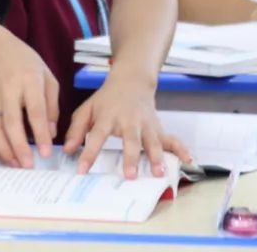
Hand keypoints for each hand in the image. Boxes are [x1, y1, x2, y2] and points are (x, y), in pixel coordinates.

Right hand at [0, 25, 59, 168]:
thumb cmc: (24, 62)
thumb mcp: (46, 75)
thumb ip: (51, 104)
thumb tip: (52, 132)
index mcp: (29, 80)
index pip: (35, 110)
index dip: (41, 132)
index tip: (47, 152)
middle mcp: (8, 91)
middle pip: (11, 122)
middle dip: (19, 146)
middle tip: (29, 166)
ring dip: (4, 149)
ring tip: (15, 165)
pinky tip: (2, 157)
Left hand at [63, 73, 191, 178]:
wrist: (131, 81)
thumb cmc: (106, 100)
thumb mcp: (87, 109)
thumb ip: (76, 130)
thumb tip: (67, 151)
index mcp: (108, 117)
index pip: (96, 136)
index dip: (89, 153)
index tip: (81, 170)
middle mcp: (128, 120)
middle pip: (130, 139)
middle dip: (131, 157)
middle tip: (130, 175)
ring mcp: (146, 124)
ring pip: (152, 141)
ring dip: (156, 157)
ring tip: (158, 173)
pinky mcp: (157, 127)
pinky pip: (171, 139)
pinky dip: (181, 149)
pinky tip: (188, 160)